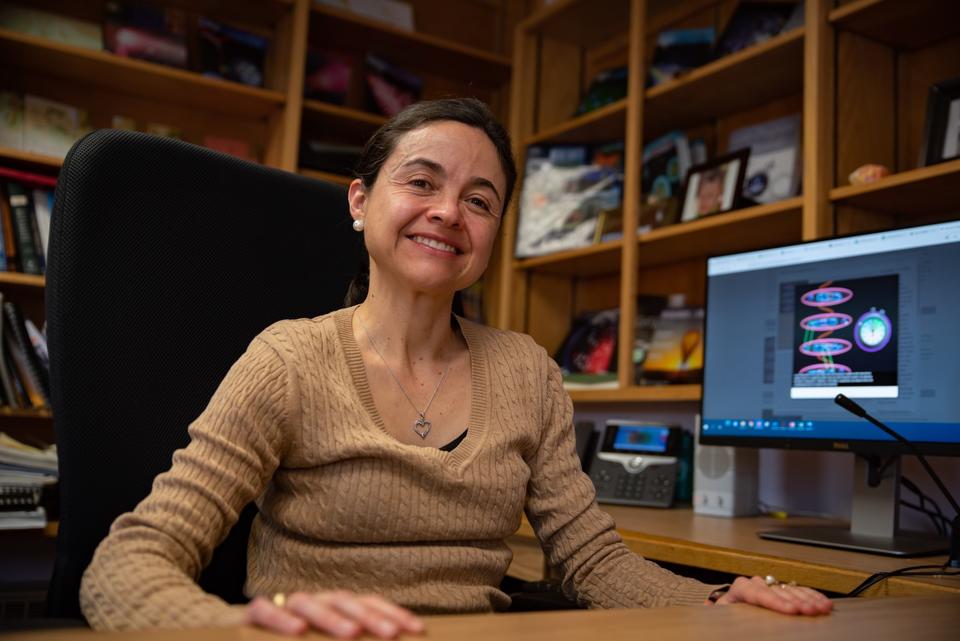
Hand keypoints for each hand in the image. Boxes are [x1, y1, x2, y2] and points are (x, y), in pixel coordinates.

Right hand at [245, 590, 424, 636]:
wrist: (228, 634)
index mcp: (334, 609)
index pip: (368, 605)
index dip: (392, 614)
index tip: (417, 629)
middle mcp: (313, 602)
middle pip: (344, 601)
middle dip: (371, 617)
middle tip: (392, 635)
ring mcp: (283, 606)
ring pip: (310, 602)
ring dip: (332, 618)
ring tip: (352, 634)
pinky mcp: (251, 615)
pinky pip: (265, 610)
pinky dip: (281, 618)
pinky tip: (297, 631)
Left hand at [711, 576, 832, 614]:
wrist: (727, 612)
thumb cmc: (726, 615)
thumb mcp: (722, 615)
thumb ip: (722, 613)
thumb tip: (710, 609)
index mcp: (740, 589)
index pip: (758, 593)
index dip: (776, 602)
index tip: (791, 611)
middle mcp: (756, 584)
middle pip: (779, 592)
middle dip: (797, 602)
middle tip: (813, 612)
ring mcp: (770, 586)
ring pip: (791, 590)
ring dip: (809, 600)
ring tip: (823, 608)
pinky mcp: (781, 591)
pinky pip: (799, 592)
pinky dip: (812, 597)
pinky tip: (824, 603)